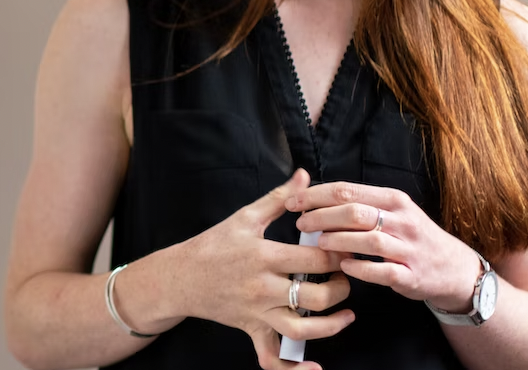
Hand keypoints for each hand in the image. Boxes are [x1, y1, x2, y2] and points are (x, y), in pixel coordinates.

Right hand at [174, 169, 354, 369]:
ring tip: (346, 314)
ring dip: (332, 325)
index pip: (315, 259)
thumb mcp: (244, 217)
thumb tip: (304, 176)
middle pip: (317, 296)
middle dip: (341, 287)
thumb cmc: (213, 245)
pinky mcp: (252, 330)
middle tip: (346, 277)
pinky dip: (295, 369)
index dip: (339, 254)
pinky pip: (273, 358)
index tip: (347, 248)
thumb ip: (279, 198)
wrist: (179, 277)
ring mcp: (258, 313)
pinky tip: (315, 368)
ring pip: (303, 329)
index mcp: (263, 256)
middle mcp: (262, 288)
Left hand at [287, 182, 482, 311]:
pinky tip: (344, 266)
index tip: (293, 202)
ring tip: (318, 243)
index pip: (347, 191)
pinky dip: (361, 268)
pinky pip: (383, 271)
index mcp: (393, 200)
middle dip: (321, 216)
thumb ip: (360, 203)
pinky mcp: (411, 275)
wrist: (454, 268)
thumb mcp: (393, 211)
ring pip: (368, 239)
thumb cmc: (412, 237)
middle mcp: (402, 220)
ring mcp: (409, 248)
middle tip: (300, 224)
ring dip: (338, 240)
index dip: (315, 195)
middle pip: (354, 212)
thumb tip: (314, 197)